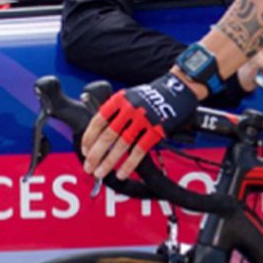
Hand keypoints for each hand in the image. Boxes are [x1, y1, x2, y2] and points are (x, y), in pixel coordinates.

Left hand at [81, 71, 198, 179]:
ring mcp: (143, 120)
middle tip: (88, 166)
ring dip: (109, 162)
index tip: (84, 150)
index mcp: (120, 99)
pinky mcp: (156, 131)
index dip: (89, 137)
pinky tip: (122, 173)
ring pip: (121, 145)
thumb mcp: (129, 96)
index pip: (98, 121)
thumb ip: (115, 111)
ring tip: (100, 172)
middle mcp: (130, 109)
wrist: (178, 89)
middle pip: (108, 135)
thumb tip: (99, 133)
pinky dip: (129, 164)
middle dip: (95, 154)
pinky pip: (139, 151)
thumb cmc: (152, 95)